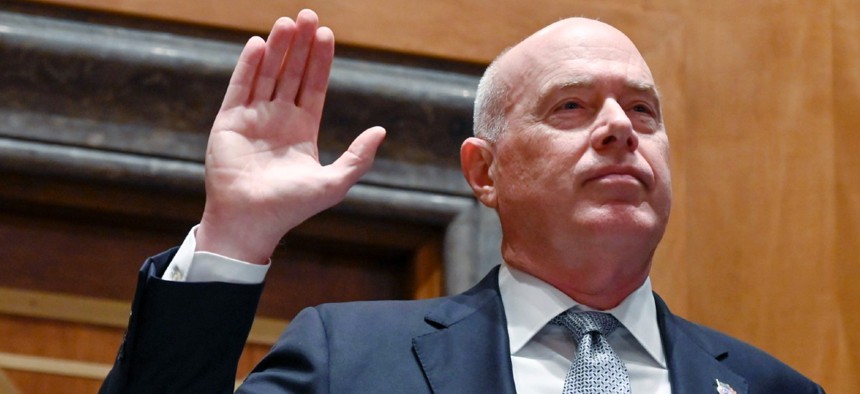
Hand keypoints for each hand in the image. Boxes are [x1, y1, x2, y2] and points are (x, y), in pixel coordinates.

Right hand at [196, 10, 385, 263]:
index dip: (320, 61)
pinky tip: (259, 44)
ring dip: (277, 48)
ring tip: (288, 22)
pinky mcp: (228, 122)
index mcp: (302, 129)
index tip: (327, 34)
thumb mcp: (334, 182)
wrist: (251, 222)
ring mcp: (253, 118)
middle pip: (291, 73)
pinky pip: (239, 88)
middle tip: (308, 15)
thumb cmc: (292, 208)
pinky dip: (248, 66)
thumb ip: (358, 156)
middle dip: (301, 45)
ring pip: (267, 74)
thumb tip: (381, 130)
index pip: (313, 86)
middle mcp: (278, 119)